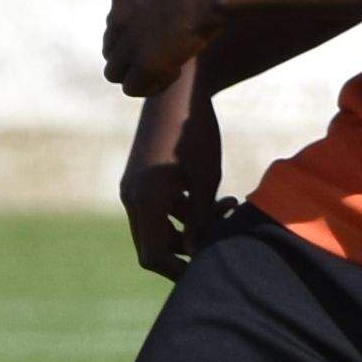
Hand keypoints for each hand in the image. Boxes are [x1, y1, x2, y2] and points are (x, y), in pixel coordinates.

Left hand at [101, 0, 234, 95]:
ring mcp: (128, 41)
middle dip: (133, 58)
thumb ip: (160, 2)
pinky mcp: (144, 62)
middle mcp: (117, 15)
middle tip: (165, 55)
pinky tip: (175, 73)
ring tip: (169, 67)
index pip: (114, 25)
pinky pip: (133, 87)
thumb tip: (164, 23)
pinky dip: (152, 85)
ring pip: (114, 72)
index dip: (136, 38)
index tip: (163, 37)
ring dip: (139, 75)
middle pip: (110, 49)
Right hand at [119, 72, 224, 283]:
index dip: (177, 270)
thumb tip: (195, 253)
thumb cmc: (194, 133)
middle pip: (155, 245)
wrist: (175, 91)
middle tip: (226, 226)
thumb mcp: (206, 178)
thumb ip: (200, 219)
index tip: (206, 268)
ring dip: (191, 225)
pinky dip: (182, 209)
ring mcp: (134, 187)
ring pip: (159, 226)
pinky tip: (212, 194)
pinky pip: (158, 207)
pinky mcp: (141, 178)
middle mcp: (132, 197)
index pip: (152, 257)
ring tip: (229, 205)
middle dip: (190, 244)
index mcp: (145, 201)